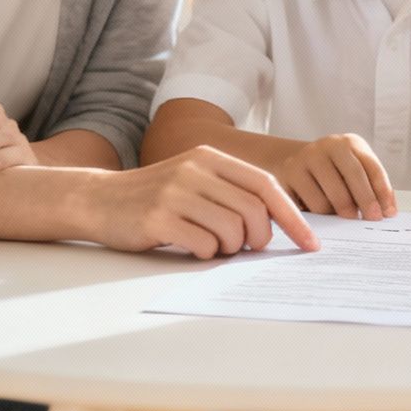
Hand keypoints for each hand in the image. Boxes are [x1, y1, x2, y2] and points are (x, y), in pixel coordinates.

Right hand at [76, 146, 318, 258]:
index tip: (311, 243)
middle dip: (259, 239)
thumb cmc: (155, 196)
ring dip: (229, 248)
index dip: (293, 216)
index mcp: (210, 158)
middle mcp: (196, 169)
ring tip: (210, 244)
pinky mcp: (159, 217)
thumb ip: (231, 193)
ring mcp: (176, 192)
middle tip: (245, 248)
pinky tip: (190, 246)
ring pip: (232, 230)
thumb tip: (276, 226)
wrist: (99, 199)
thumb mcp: (194, 180)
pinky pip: (203, 244)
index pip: (266, 185)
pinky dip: (204, 253)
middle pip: (253, 211)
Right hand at [270, 133, 396, 218]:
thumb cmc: (332, 172)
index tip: (388, 213)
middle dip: (366, 201)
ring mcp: (306, 158)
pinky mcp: (289, 174)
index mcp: (349, 144)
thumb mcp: (354, 171)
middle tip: (371, 219)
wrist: (294, 163)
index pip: (372, 167)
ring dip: (341, 212)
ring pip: (330, 195)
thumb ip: (371, 187)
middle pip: (353, 175)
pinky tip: (326, 217)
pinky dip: (322, 216)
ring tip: (345, 220)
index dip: (382, 191)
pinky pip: (310, 204)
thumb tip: (387, 211)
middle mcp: (328, 145)